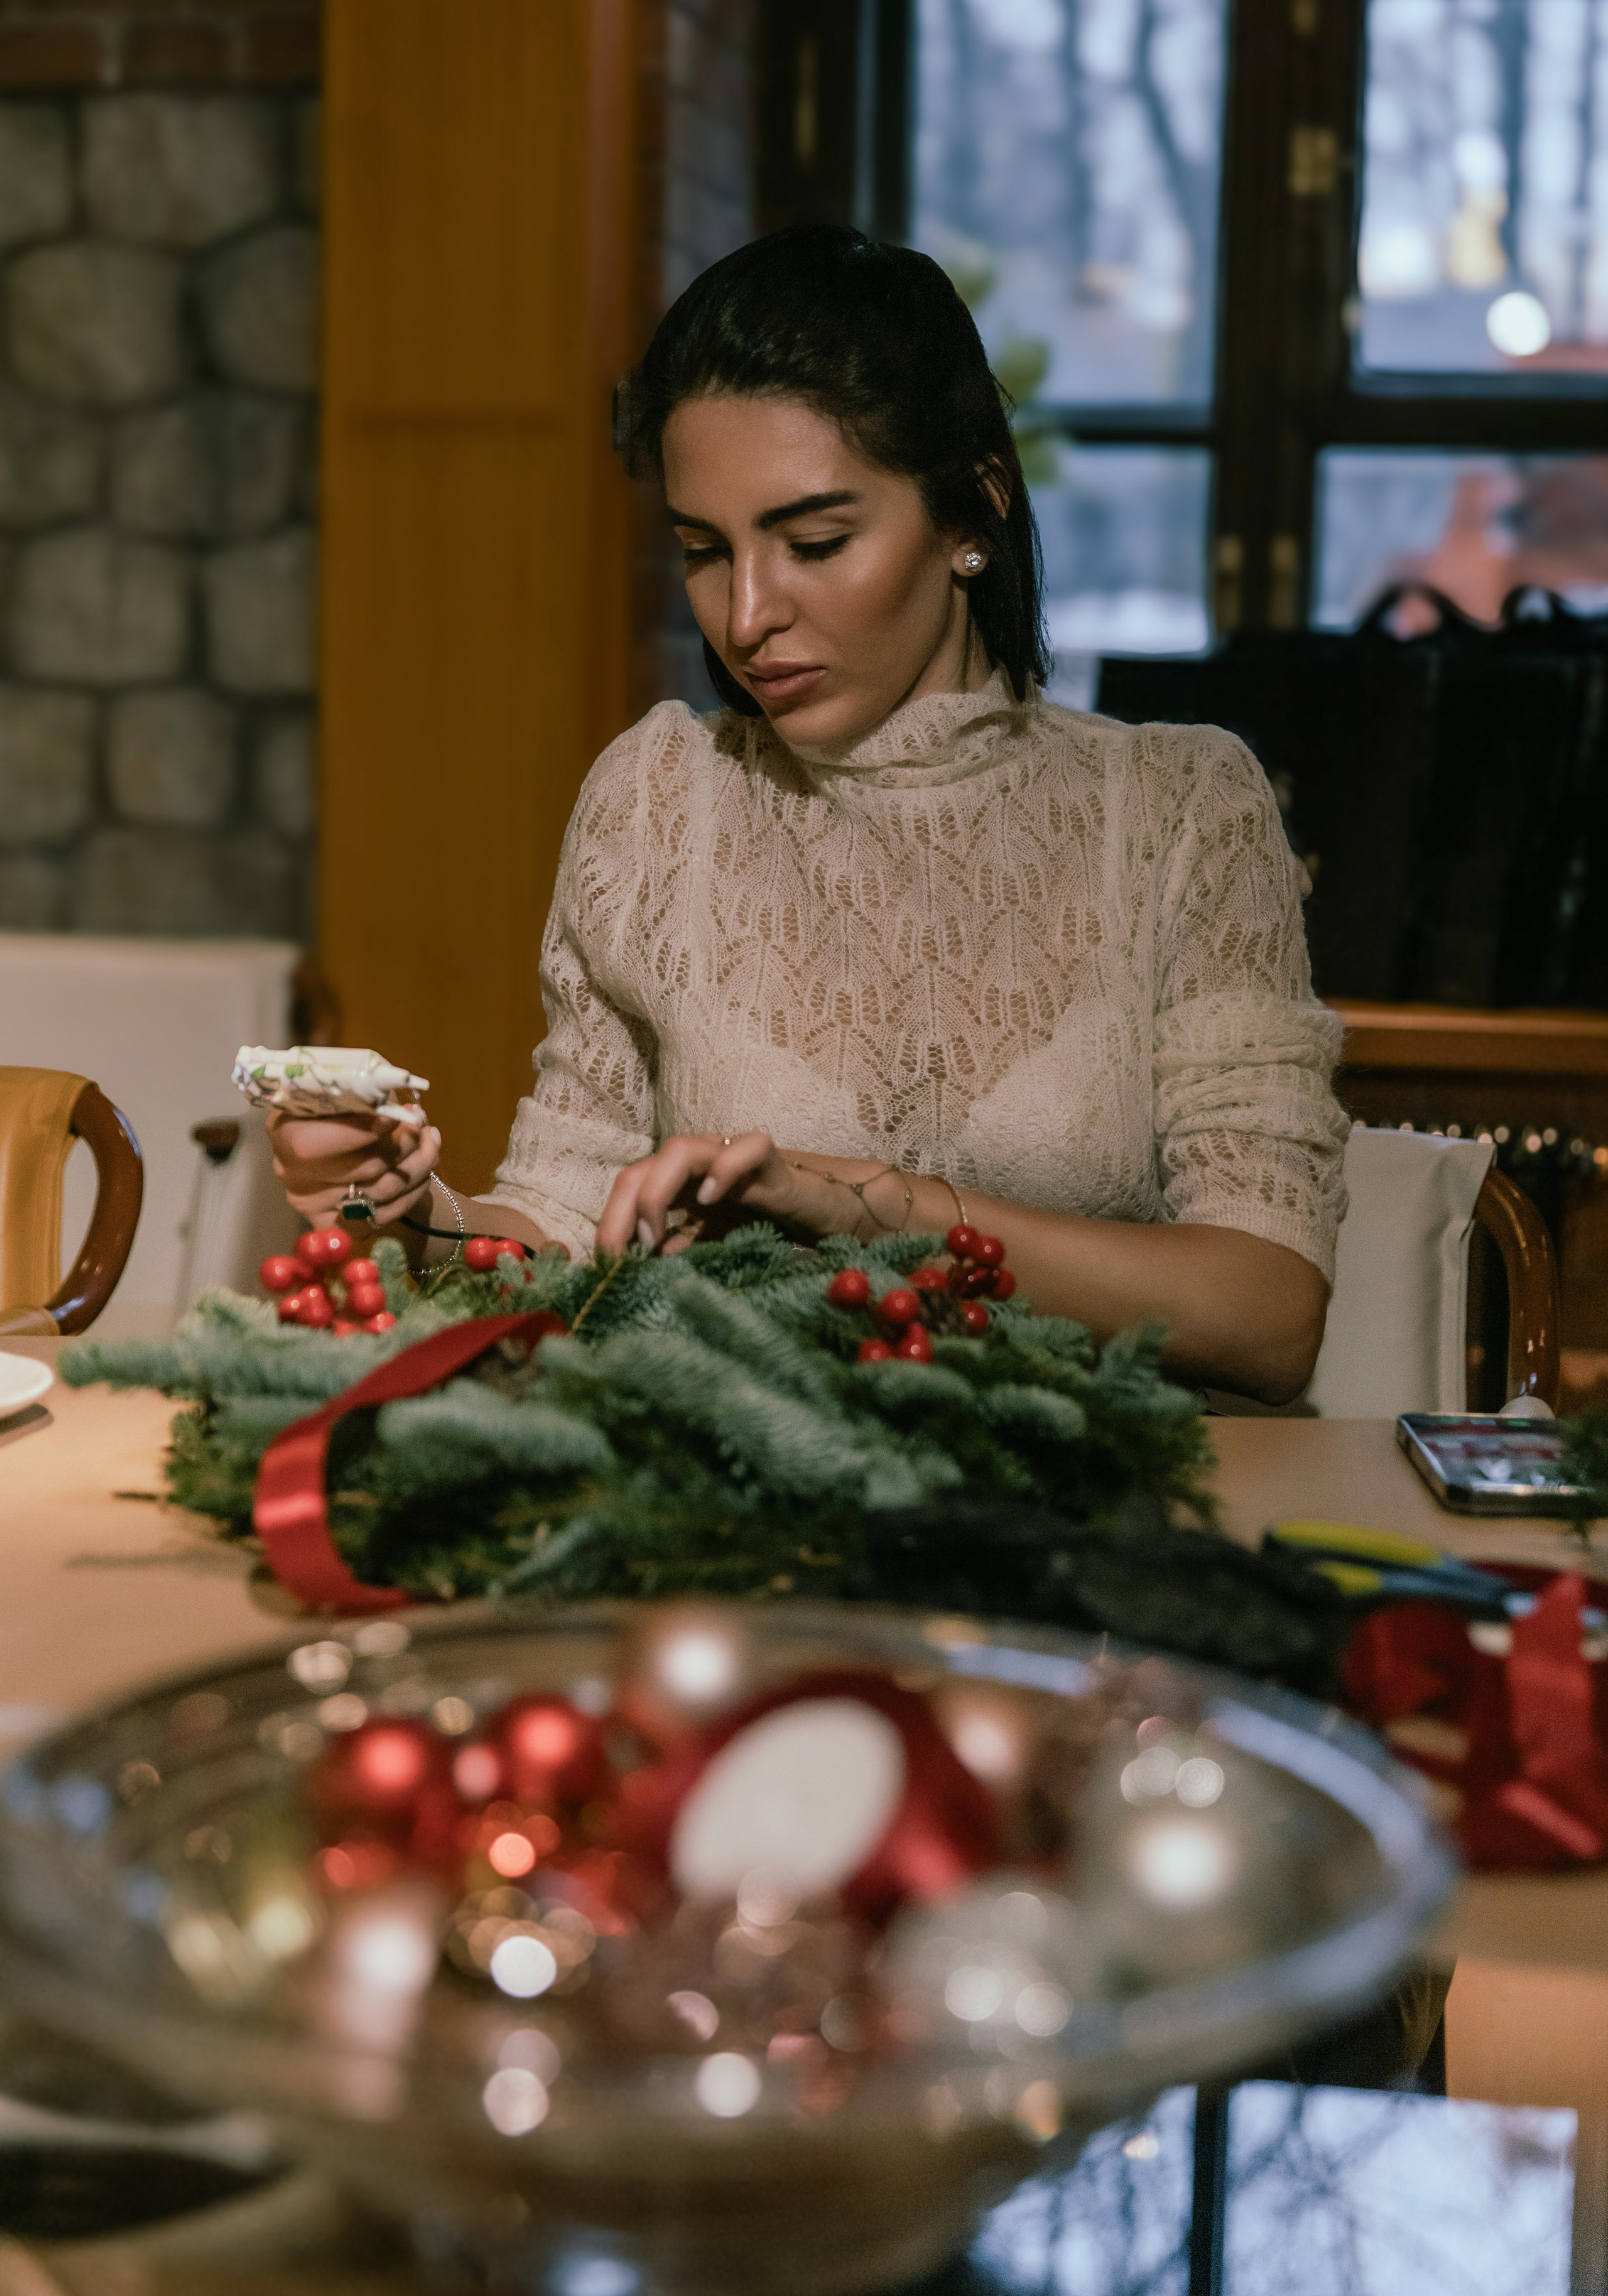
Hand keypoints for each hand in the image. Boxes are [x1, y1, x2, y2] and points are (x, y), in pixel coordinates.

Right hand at [267, 1109, 441, 1229]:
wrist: (335, 1147)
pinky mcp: (338, 1224)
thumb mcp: (338, 1092)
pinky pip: (388, 1213)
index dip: (362, 1131)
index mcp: (284, 1132)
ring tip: (430, 1137)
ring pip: (385, 1189)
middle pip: (364, 1166)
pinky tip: (425, 1164)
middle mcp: (292, 1173)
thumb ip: (357, 1097)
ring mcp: (315, 1204)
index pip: (315, 1145)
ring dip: (420, 1161)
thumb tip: (390, 1102)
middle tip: (420, 1121)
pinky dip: (416, 1187)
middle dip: (405, 1141)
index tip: (397, 1114)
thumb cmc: (335, 1108)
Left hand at [595, 1131, 842, 1256]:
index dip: (610, 1224)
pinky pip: (744, 1148)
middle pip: (639, 1169)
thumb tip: (637, 1270)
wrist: (817, 1211)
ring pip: (679, 1150)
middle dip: (621, 1213)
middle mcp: (695, 1162)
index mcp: (675, 1182)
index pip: (627, 1191)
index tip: (608, 1265)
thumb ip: (676, 1253)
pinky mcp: (768, 1157)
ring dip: (656, 1194)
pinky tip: (709, 1198)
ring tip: (654, 1236)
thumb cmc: (760, 1224)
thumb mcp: (708, 1246)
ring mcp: (729, 1153)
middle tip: (621, 1256)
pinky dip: (722, 1169)